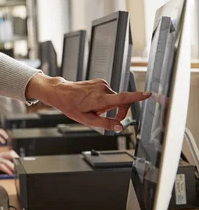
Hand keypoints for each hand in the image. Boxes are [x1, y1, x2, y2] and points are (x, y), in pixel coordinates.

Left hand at [25, 74, 150, 130]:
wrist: (61, 92)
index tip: (148, 94)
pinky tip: (92, 101)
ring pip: (114, 98)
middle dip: (115, 111)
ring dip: (107, 106)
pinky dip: (104, 99)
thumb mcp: (87, 120)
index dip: (137, 97)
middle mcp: (103, 89)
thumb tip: (119, 127)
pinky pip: (108, 93)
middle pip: (121, 102)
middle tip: (102, 116)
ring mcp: (101, 84)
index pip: (123, 98)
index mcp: (100, 99)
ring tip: (92, 107)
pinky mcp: (100, 82)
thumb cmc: (71, 105)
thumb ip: (105, 124)